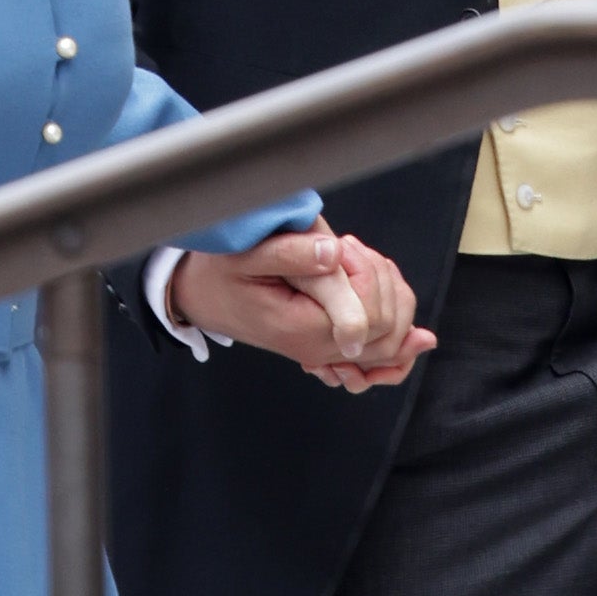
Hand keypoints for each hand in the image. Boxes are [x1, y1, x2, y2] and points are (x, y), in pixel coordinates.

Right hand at [170, 222, 434, 391]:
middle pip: (391, 330)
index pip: (373, 318)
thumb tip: (334, 256)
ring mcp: (326, 350)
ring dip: (389, 291)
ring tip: (354, 258)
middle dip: (383, 280)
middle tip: (348, 248)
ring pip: (392, 338)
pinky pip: (379, 345)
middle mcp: (320, 349)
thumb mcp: (247, 255)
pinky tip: (387, 287)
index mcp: (303, 331)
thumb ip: (292, 255)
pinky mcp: (329, 341)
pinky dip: (393, 316)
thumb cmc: (221, 274)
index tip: (341, 245)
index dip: (369, 275)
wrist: (202, 296)